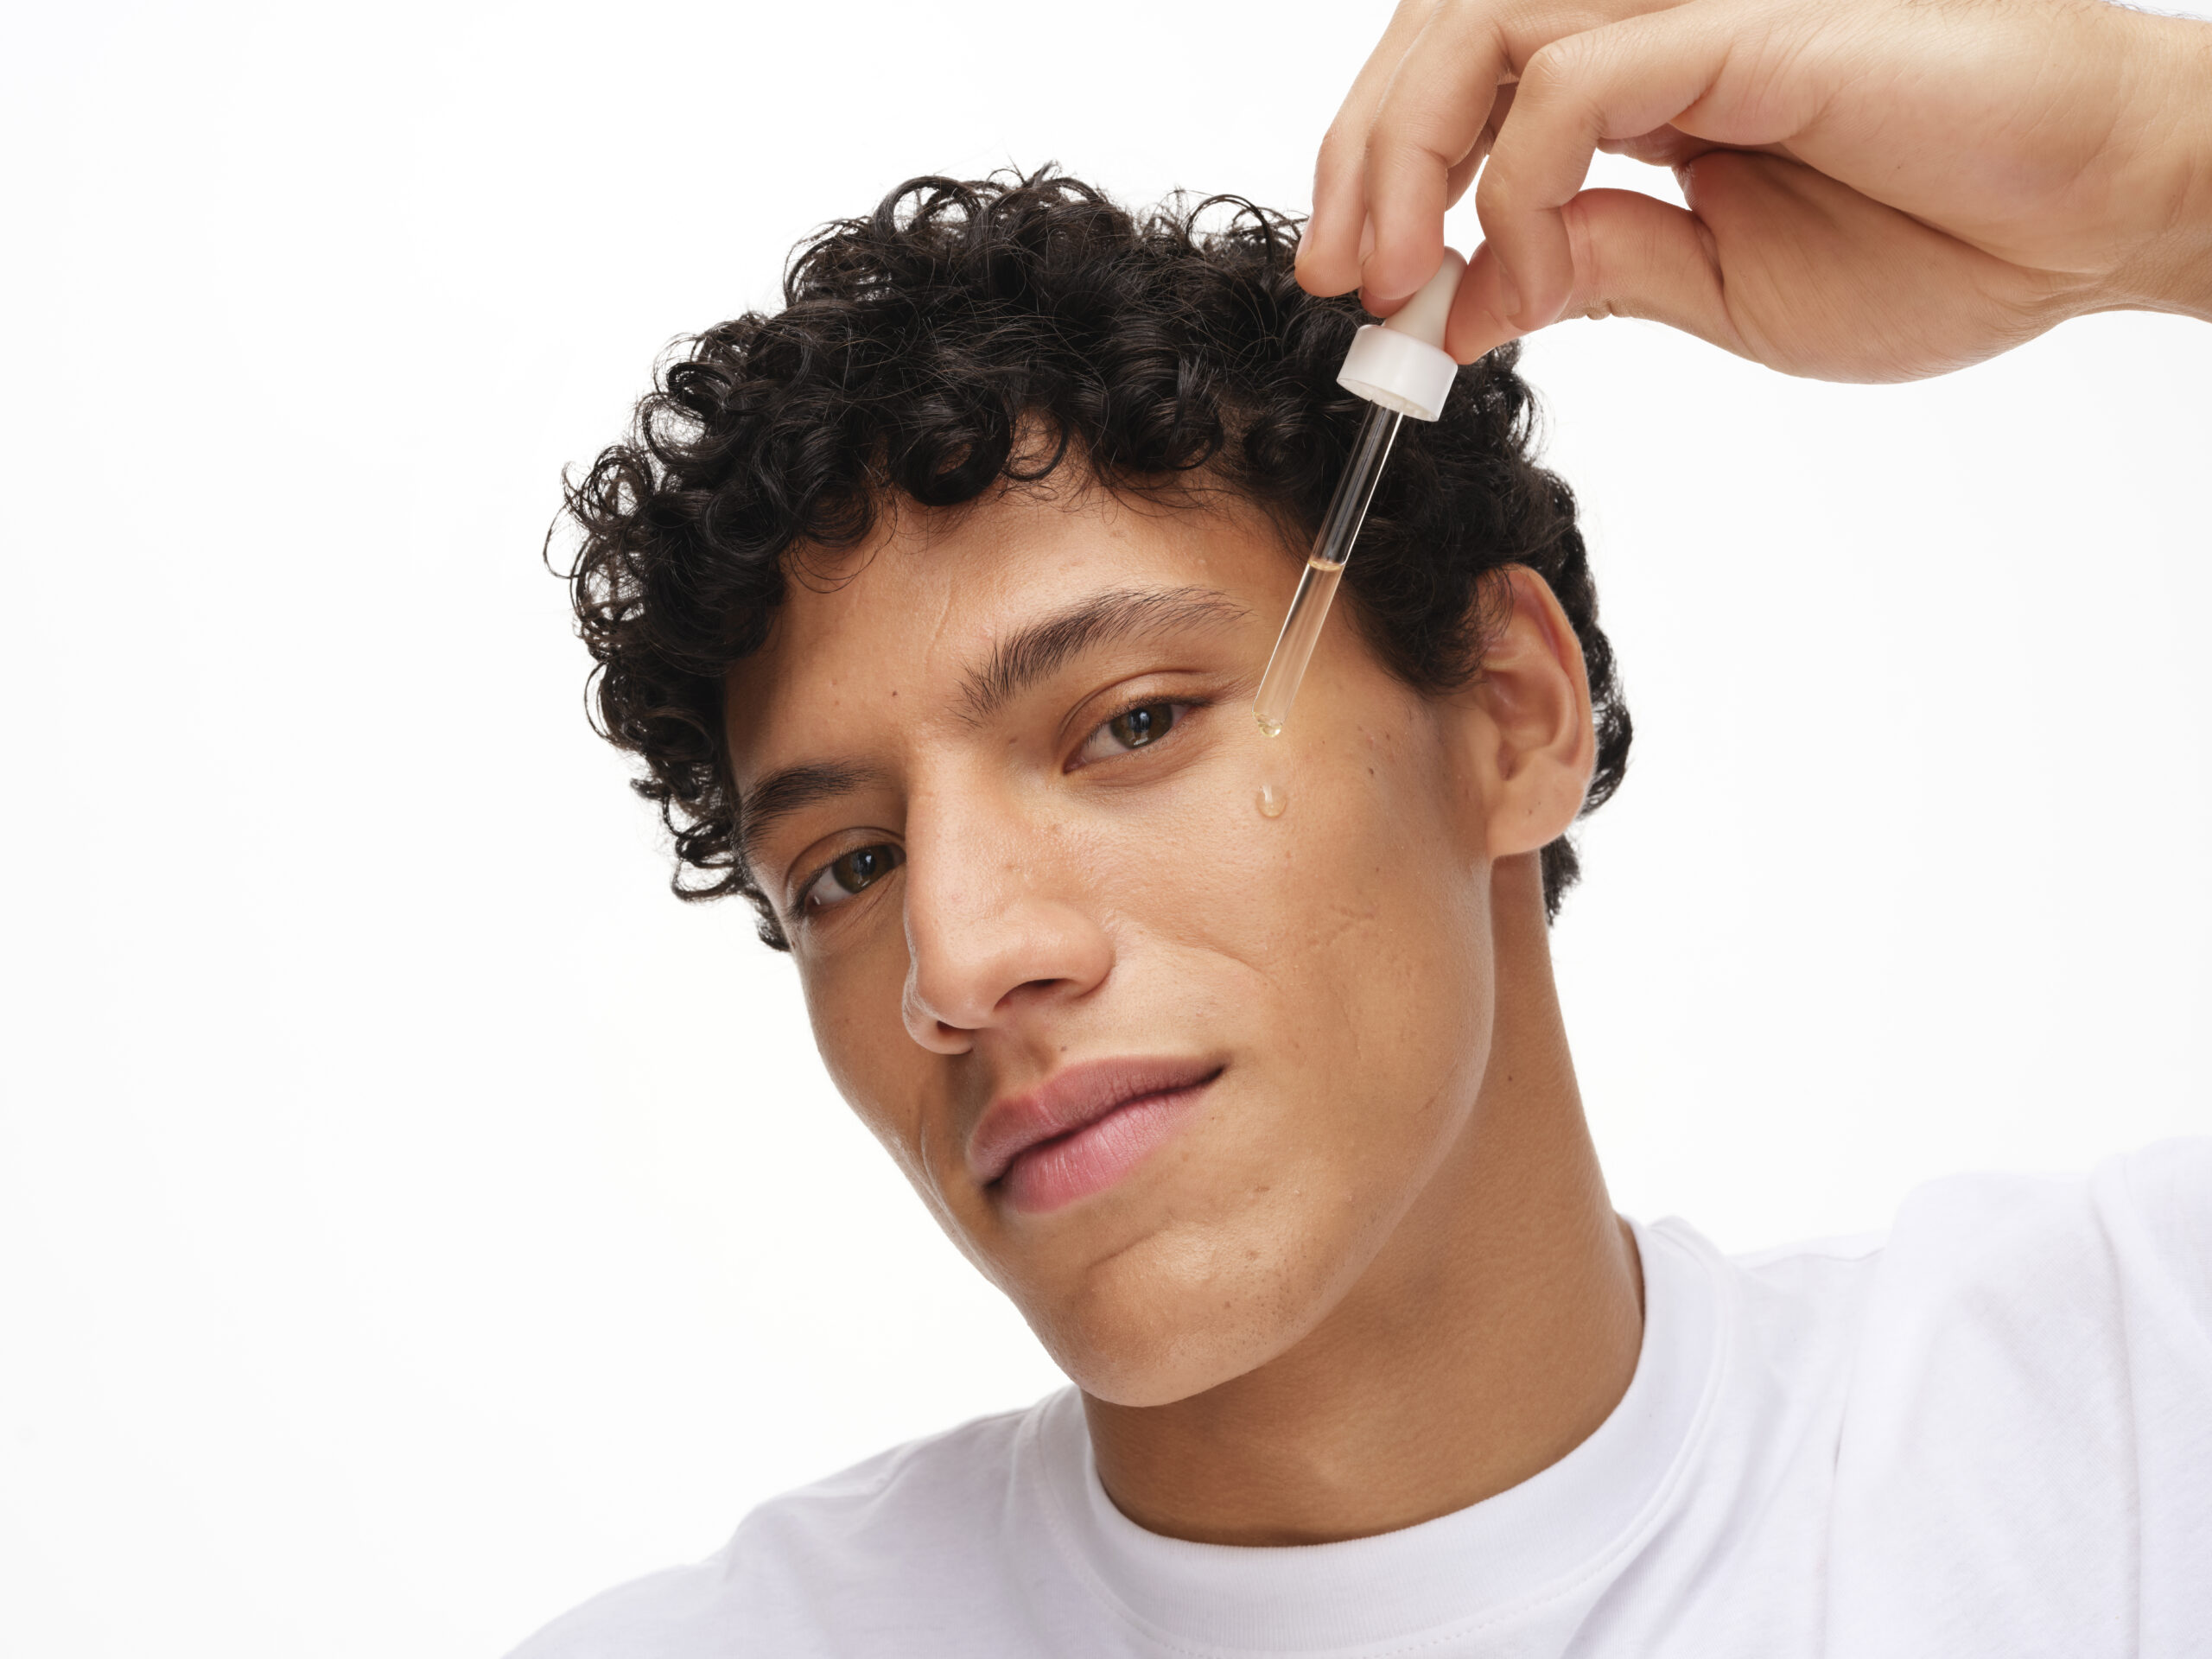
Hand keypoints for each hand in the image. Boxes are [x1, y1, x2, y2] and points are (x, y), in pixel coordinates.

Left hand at [1298, 0, 2211, 379]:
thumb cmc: (1946, 237)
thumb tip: (1455, 302)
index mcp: (1641, 72)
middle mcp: (1651, 15)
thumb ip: (1588, 269)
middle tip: (1340, 282)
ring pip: (1475, 24)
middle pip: (1438, 35)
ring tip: (1390, 278)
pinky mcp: (1745, 22)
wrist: (2095, 214)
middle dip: (1358, 158)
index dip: (1377, 167)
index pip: (1461, 80)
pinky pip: (1572, 75)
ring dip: (1401, 154)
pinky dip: (1514, 181)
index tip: (1350, 284)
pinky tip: (1523, 268)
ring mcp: (1696, 5)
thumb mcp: (1718, 287)